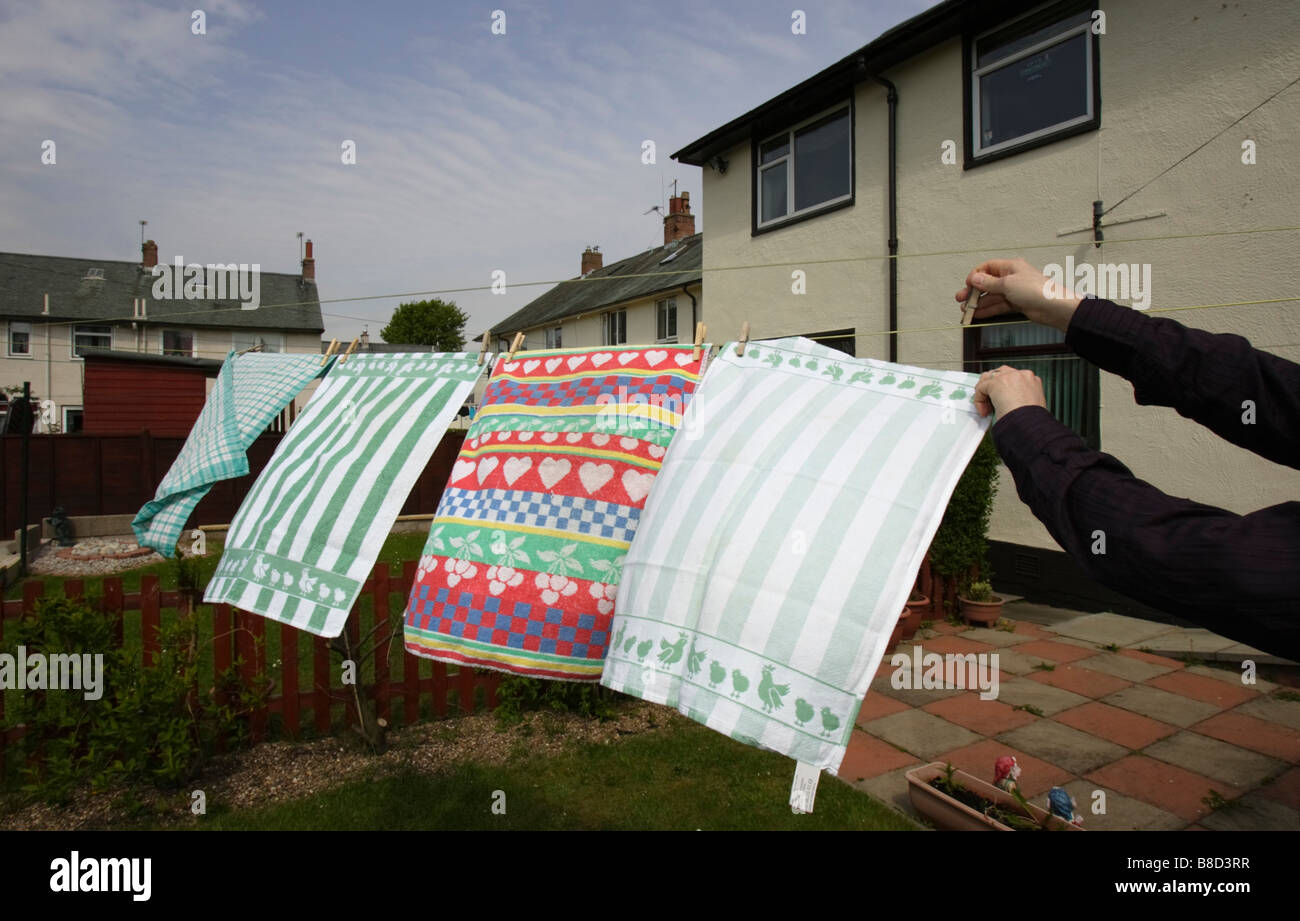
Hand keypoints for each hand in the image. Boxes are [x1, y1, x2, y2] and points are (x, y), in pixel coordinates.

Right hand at [956, 258, 1081, 331]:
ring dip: (979, 303)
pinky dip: (987, 310)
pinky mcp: (1016, 303)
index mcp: (1010, 267)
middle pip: (987, 283)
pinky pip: (997, 306)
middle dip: (974, 292)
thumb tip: (975, 278)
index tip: (967, 286)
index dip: (975, 276)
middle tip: (961, 299)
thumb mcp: (1007, 284)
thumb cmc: (1036, 290)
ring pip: (991, 296)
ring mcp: (1013, 291)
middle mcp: (1011, 277)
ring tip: (967, 310)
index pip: (987, 268)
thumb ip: (988, 283)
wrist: (1053, 307)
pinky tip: (977, 314)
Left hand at [973, 365, 1047, 418]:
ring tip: (986, 407)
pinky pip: (981, 388)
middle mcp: (1021, 375)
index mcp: (1032, 380)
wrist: (1030, 423)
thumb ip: (1021, 399)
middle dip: (992, 387)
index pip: (1013, 378)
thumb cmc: (1032, 419)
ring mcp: (1008, 376)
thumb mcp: (1031, 405)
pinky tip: (984, 411)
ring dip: (984, 392)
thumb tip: (1011, 403)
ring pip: (988, 378)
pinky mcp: (996, 383)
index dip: (1004, 390)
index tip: (1001, 402)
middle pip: (1000, 374)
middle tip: (990, 404)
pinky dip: (979, 400)